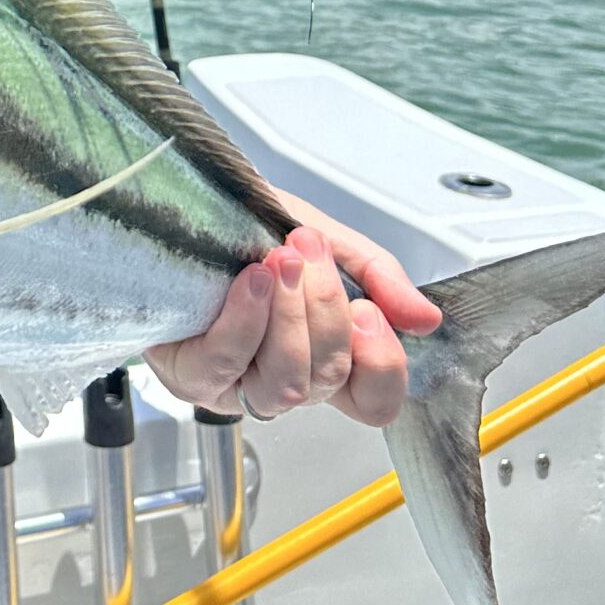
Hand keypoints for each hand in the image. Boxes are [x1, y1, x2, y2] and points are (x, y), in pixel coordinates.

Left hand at [145, 190, 440, 427]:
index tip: (369, 312)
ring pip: (283, 385)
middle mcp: (283, 380)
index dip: (382, 368)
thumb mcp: (324, 238)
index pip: (374, 402)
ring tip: (278, 261)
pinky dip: (245, 322)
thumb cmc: (246, 226)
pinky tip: (249, 283)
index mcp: (322, 356)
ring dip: (288, 317)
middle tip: (308, 250)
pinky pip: (227, 365)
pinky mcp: (190, 376)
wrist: (178, 202)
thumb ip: (378, 275)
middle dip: (325, 310)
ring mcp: (235, 386)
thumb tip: (425, 319)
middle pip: (328, 382)